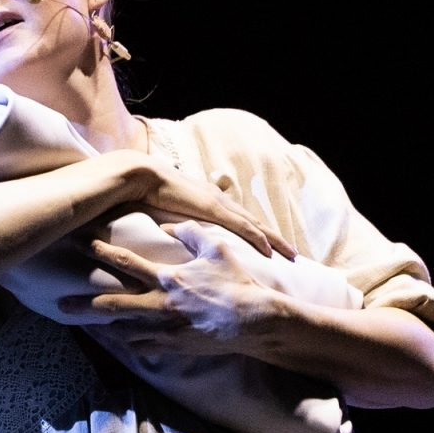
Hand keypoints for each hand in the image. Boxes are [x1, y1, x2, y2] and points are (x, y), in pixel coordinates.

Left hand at [63, 221, 276, 357]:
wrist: (255, 321)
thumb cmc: (237, 283)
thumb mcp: (217, 250)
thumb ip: (190, 234)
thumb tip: (169, 225)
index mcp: (168, 277)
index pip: (127, 262)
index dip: (102, 252)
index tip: (82, 244)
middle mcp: (160, 304)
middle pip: (113, 303)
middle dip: (84, 303)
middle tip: (60, 304)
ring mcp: (164, 328)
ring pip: (123, 329)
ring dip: (101, 326)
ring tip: (81, 324)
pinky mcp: (173, 346)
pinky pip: (142, 346)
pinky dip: (127, 342)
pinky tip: (115, 340)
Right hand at [124, 154, 297, 261]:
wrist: (142, 177)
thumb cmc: (148, 193)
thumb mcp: (166, 210)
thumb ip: (173, 220)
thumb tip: (168, 232)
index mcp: (210, 201)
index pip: (240, 220)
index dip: (256, 233)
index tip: (268, 246)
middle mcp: (220, 201)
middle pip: (255, 223)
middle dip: (274, 238)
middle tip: (291, 253)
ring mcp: (219, 205)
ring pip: (256, 226)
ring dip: (275, 241)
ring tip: (290, 255)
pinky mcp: (215, 209)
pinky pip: (243, 227)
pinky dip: (258, 238)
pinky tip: (270, 251)